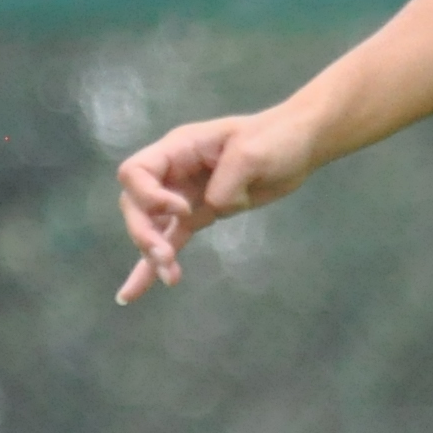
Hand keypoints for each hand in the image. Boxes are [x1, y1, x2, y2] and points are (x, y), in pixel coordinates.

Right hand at [115, 107, 320, 303]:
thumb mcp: (252, 153)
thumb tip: (212, 207)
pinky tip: (134, 293)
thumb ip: (226, 182)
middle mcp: (174, 172)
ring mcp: (184, 195)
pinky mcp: (200, 216)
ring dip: (152, 253)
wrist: (298, 147)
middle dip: (143, 232)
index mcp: (179, 149)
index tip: (183, 209)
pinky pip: (171, 240)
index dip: (148, 196)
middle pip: (135, 203)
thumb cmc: (276, 138)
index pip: (136, 172)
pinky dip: (153, 266)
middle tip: (165, 255)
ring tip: (170, 277)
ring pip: (150, 226)